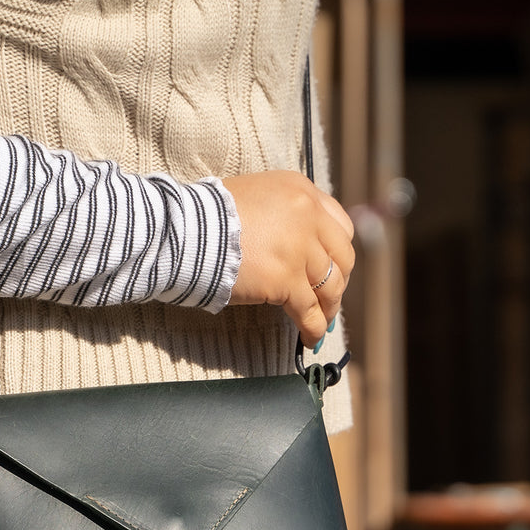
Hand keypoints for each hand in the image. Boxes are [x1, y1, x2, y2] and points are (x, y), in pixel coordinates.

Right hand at [221, 171, 353, 347]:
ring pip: (329, 287)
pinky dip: (313, 328)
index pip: (340, 225)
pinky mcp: (287, 280)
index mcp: (300, 192)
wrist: (187, 231)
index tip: (332, 269)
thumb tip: (291, 247)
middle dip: (338, 282)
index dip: (338, 253)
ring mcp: (299, 249)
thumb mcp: (253, 197)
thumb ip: (280, 215)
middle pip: (342, 257)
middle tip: (328, 300)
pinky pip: (309, 311)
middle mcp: (307, 216)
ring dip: (327, 309)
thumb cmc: (208, 217)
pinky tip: (309, 337)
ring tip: (320, 324)